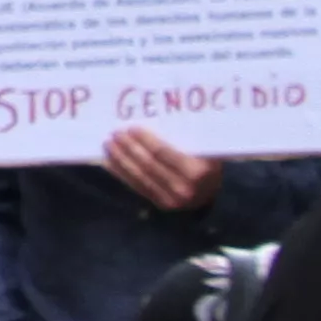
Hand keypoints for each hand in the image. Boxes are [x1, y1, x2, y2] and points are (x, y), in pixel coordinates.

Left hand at [101, 126, 218, 212]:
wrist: (212, 191)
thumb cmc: (208, 161)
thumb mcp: (205, 147)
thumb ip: (186, 136)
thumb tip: (156, 114)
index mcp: (197, 171)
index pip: (163, 153)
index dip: (145, 140)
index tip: (131, 128)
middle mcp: (184, 188)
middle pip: (149, 165)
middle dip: (129, 148)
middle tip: (115, 133)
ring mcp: (172, 200)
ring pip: (140, 177)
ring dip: (121, 160)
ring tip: (109, 145)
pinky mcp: (161, 205)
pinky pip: (138, 187)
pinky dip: (122, 174)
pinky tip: (110, 162)